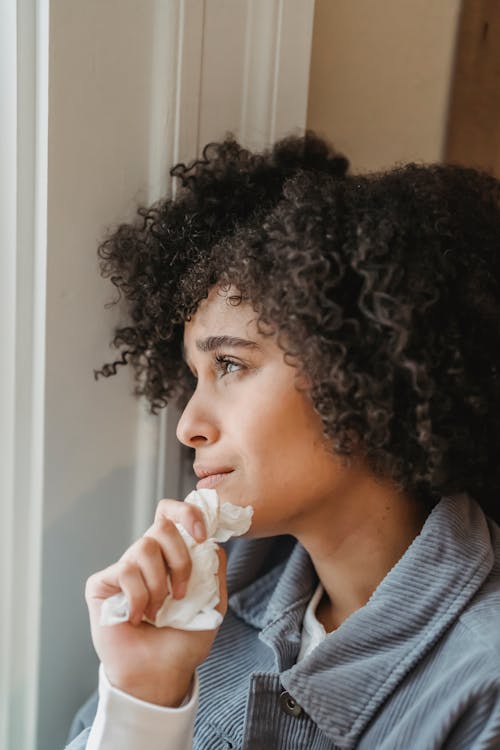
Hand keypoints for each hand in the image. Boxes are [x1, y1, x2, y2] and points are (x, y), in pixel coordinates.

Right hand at [85, 498, 226, 705]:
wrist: (160, 673)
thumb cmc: (183, 640)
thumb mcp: (213, 602)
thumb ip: (214, 568)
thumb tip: (212, 541)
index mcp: (170, 555)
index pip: (172, 513)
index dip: (187, 513)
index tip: (202, 536)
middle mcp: (146, 557)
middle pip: (162, 525)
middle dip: (179, 559)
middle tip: (180, 593)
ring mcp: (123, 568)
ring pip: (144, 548)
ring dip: (159, 585)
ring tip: (158, 612)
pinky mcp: (101, 583)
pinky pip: (125, 572)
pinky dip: (139, 598)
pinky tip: (138, 618)